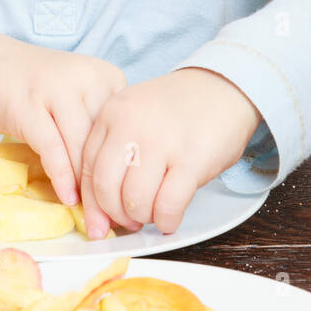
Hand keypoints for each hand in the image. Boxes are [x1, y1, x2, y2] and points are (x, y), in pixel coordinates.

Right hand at [0, 34, 128, 206]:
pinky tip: (67, 197)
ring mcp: (58, 90)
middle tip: (112, 220)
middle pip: (105, 143)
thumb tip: (118, 182)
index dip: (127, 170)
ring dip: (85, 188)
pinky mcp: (30, 105)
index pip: (125, 131)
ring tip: (91, 217)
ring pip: (81, 148)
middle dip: (108, 186)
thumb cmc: (40, 87)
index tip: (129, 201)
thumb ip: (97, 129)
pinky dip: (61, 177)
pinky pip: (52, 148)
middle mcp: (89, 80)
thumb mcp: (80, 98)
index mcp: (109, 78)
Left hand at [79, 68, 262, 238]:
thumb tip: (102, 207)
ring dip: (144, 217)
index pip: (87, 168)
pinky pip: (168, 205)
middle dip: (117, 214)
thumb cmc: (179, 108)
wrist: (224, 86)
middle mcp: (131, 125)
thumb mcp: (136, 115)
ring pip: (135, 200)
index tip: (99, 224)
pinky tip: (170, 218)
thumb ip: (115, 151)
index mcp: (112, 113)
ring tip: (154, 213)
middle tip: (131, 220)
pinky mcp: (191, 159)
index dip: (93, 204)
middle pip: (106, 187)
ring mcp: (161, 141)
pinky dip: (166, 220)